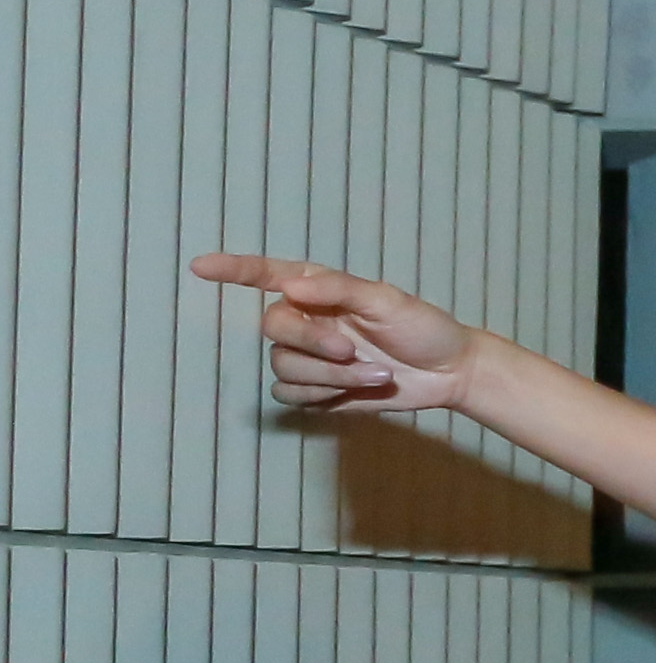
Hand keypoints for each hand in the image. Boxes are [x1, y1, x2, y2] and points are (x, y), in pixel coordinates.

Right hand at [191, 250, 483, 415]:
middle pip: (274, 329)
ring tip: (375, 374)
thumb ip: (340, 290)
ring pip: (283, 366)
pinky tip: (354, 391)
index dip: (233, 270)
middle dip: (311, 343)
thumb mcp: (388, 301)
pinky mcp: (317, 389)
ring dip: (328, 376)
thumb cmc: (423, 328)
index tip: (199, 267)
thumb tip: (289, 285)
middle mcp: (307, 320)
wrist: (449, 372)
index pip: (266, 275)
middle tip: (351, 351)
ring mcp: (310, 356)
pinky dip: (320, 396)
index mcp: (319, 290)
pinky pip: (289, 395)